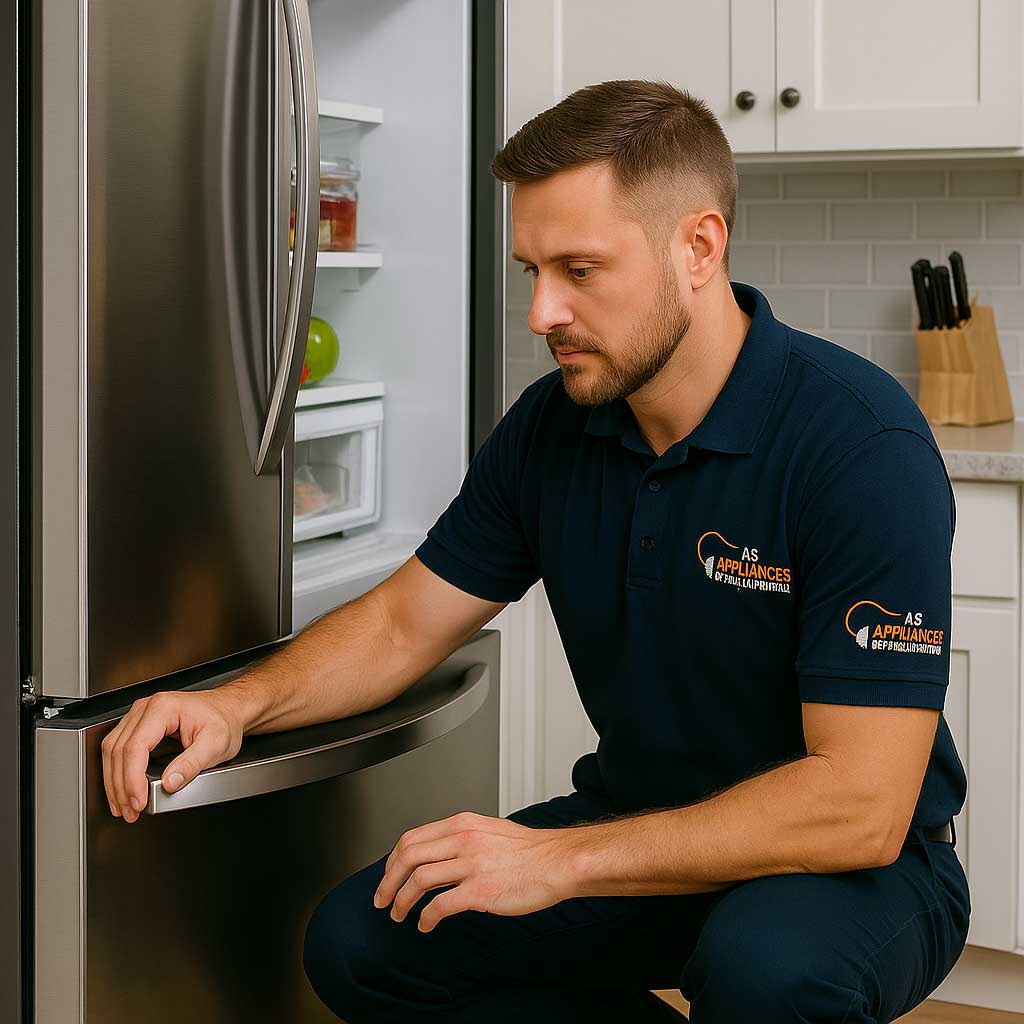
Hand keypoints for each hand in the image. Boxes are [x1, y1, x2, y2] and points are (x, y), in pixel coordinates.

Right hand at [100, 688, 245, 822]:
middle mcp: (146, 708)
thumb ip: (193, 764)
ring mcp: (139, 714)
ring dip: (114, 782)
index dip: (132, 779)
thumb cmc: (224, 721)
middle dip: (120, 786)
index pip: (135, 747)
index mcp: (163, 708)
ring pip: (112, 750)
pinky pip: (118, 748)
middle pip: (118, 750)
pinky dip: (117, 772)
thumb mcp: (217, 744)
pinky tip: (122, 790)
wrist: (228, 709)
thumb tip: (170, 783)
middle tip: (129, 811)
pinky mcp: (138, 724)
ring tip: (123, 807)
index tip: (138, 801)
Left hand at [372, 811, 578, 932]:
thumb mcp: (489, 830)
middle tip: (382, 899)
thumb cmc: (530, 851)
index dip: (392, 860)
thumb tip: (437, 853)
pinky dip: (425, 918)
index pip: (412, 838)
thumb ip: (461, 837)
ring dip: (402, 901)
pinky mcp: (480, 890)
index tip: (388, 875)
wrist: (558, 862)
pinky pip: (440, 905)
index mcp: (462, 823)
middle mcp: (463, 839)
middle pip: (408, 857)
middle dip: (388, 881)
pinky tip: (425, 925)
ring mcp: (471, 865)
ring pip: (419, 880)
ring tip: (399, 914)